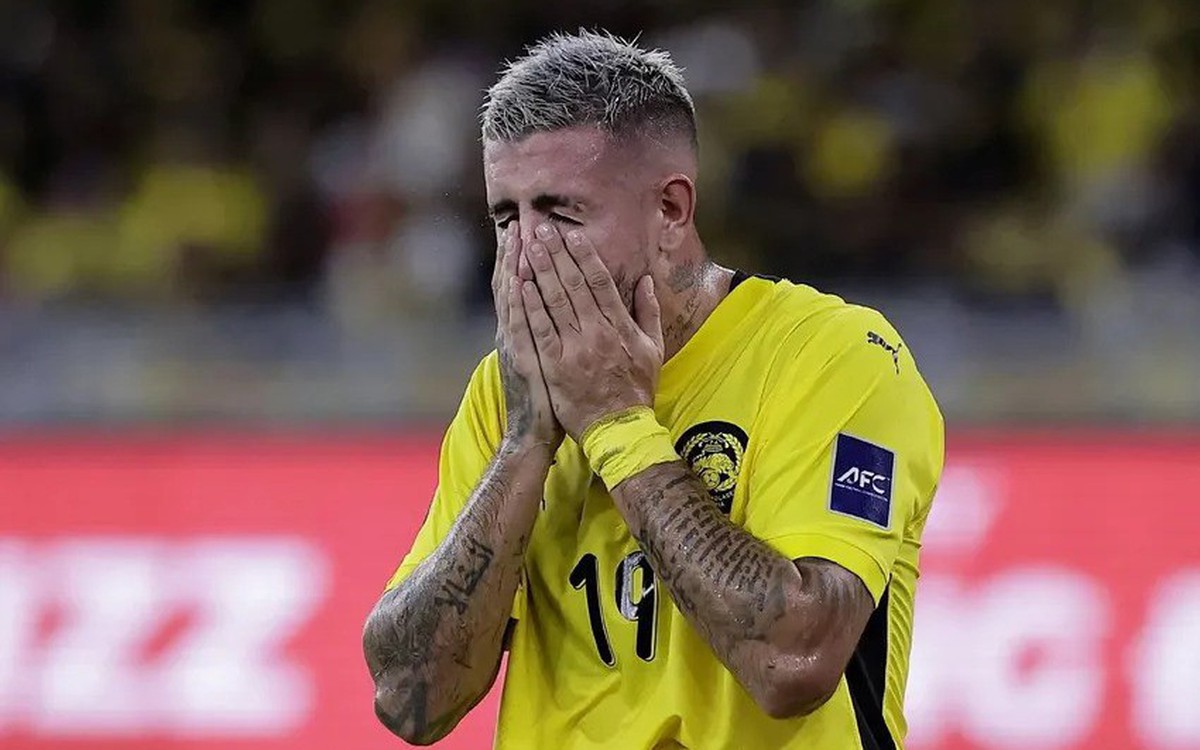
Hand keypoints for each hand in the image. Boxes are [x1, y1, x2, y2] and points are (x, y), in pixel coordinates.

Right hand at [492, 223, 563, 452]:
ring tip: (517, 236)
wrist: (534, 435)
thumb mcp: (549, 360)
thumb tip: (561, 309)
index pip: (525, 286)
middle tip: (521, 220)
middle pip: (516, 284)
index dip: (526, 258)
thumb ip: (552, 332)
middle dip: (519, 252)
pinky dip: (517, 301)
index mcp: (527, 331)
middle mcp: (516, 333)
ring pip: (513, 298)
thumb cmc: (550, 399)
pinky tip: (518, 278)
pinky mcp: (523, 360)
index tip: (530, 229)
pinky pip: (520, 325)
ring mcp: (516, 346)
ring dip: (514, 266)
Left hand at [519, 223, 664, 441]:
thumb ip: (648, 312)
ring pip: (555, 301)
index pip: (600, 282)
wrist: (618, 430)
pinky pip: (541, 329)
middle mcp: (597, 333)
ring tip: (527, 245)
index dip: (585, 256)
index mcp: (620, 326)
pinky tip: (521, 283)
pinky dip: (531, 305)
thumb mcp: (653, 350)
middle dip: (556, 254)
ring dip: (540, 270)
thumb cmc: (636, 390)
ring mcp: (574, 349)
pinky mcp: (555, 366)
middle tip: (541, 229)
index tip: (572, 235)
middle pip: (573, 284)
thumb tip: (646, 280)